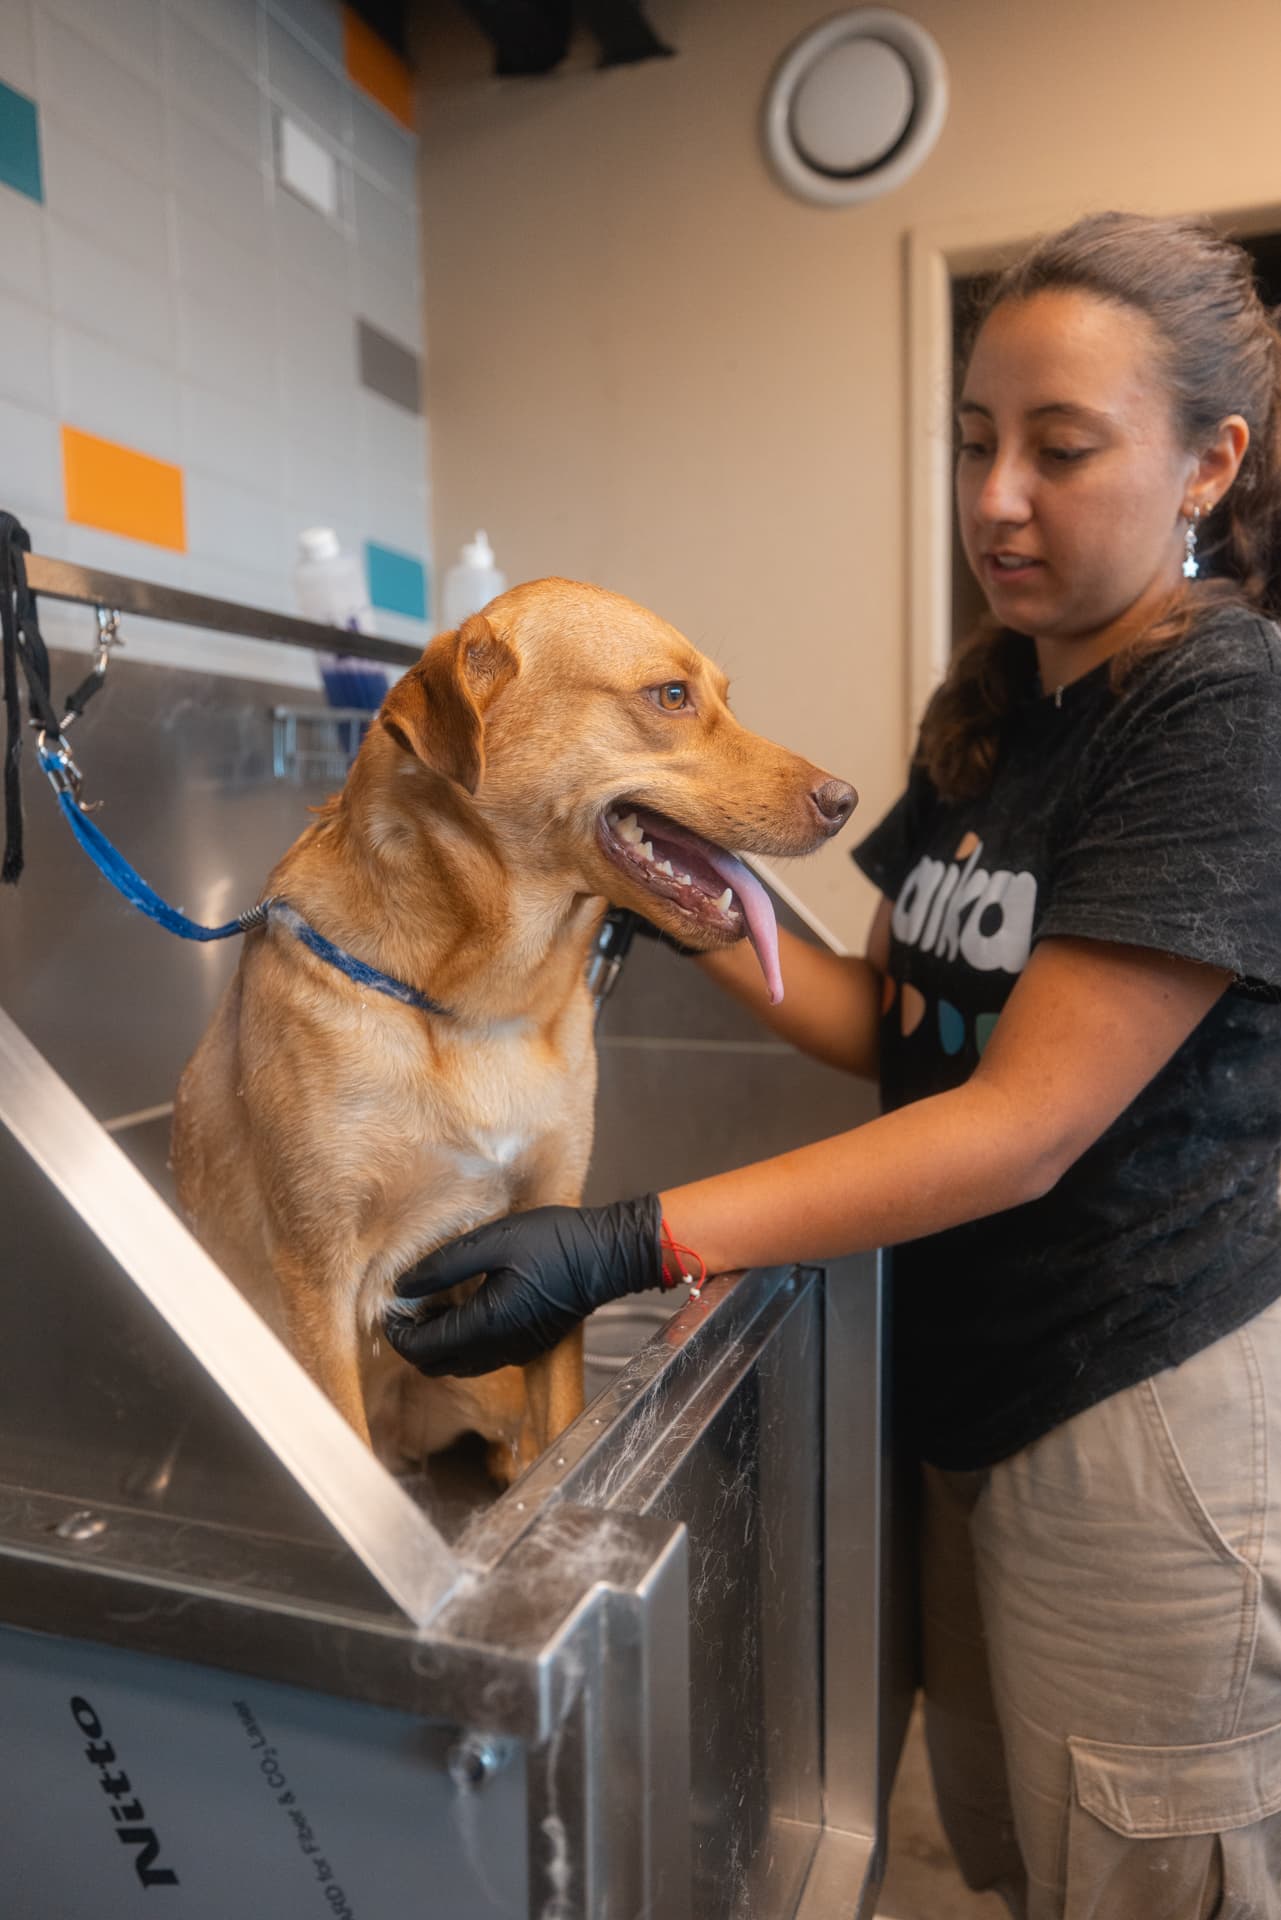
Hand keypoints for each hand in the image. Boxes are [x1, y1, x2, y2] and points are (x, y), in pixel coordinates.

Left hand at [384, 1194, 665, 1376]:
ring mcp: (515, 1352)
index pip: (423, 1348)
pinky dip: (461, 1343)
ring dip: (437, 1344)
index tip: (387, 1309)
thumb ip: (444, 1266)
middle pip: (435, 1366)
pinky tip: (463, 1309)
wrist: (606, 1256)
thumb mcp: (494, 1241)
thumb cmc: (554, 1242)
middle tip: (404, 1308)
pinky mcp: (528, 1346)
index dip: (396, 1333)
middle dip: (412, 1342)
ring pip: (458, 1365)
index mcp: (485, 1325)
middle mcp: (498, 1349)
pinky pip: (482, 1358)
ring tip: (431, 1306)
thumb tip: (403, 1288)